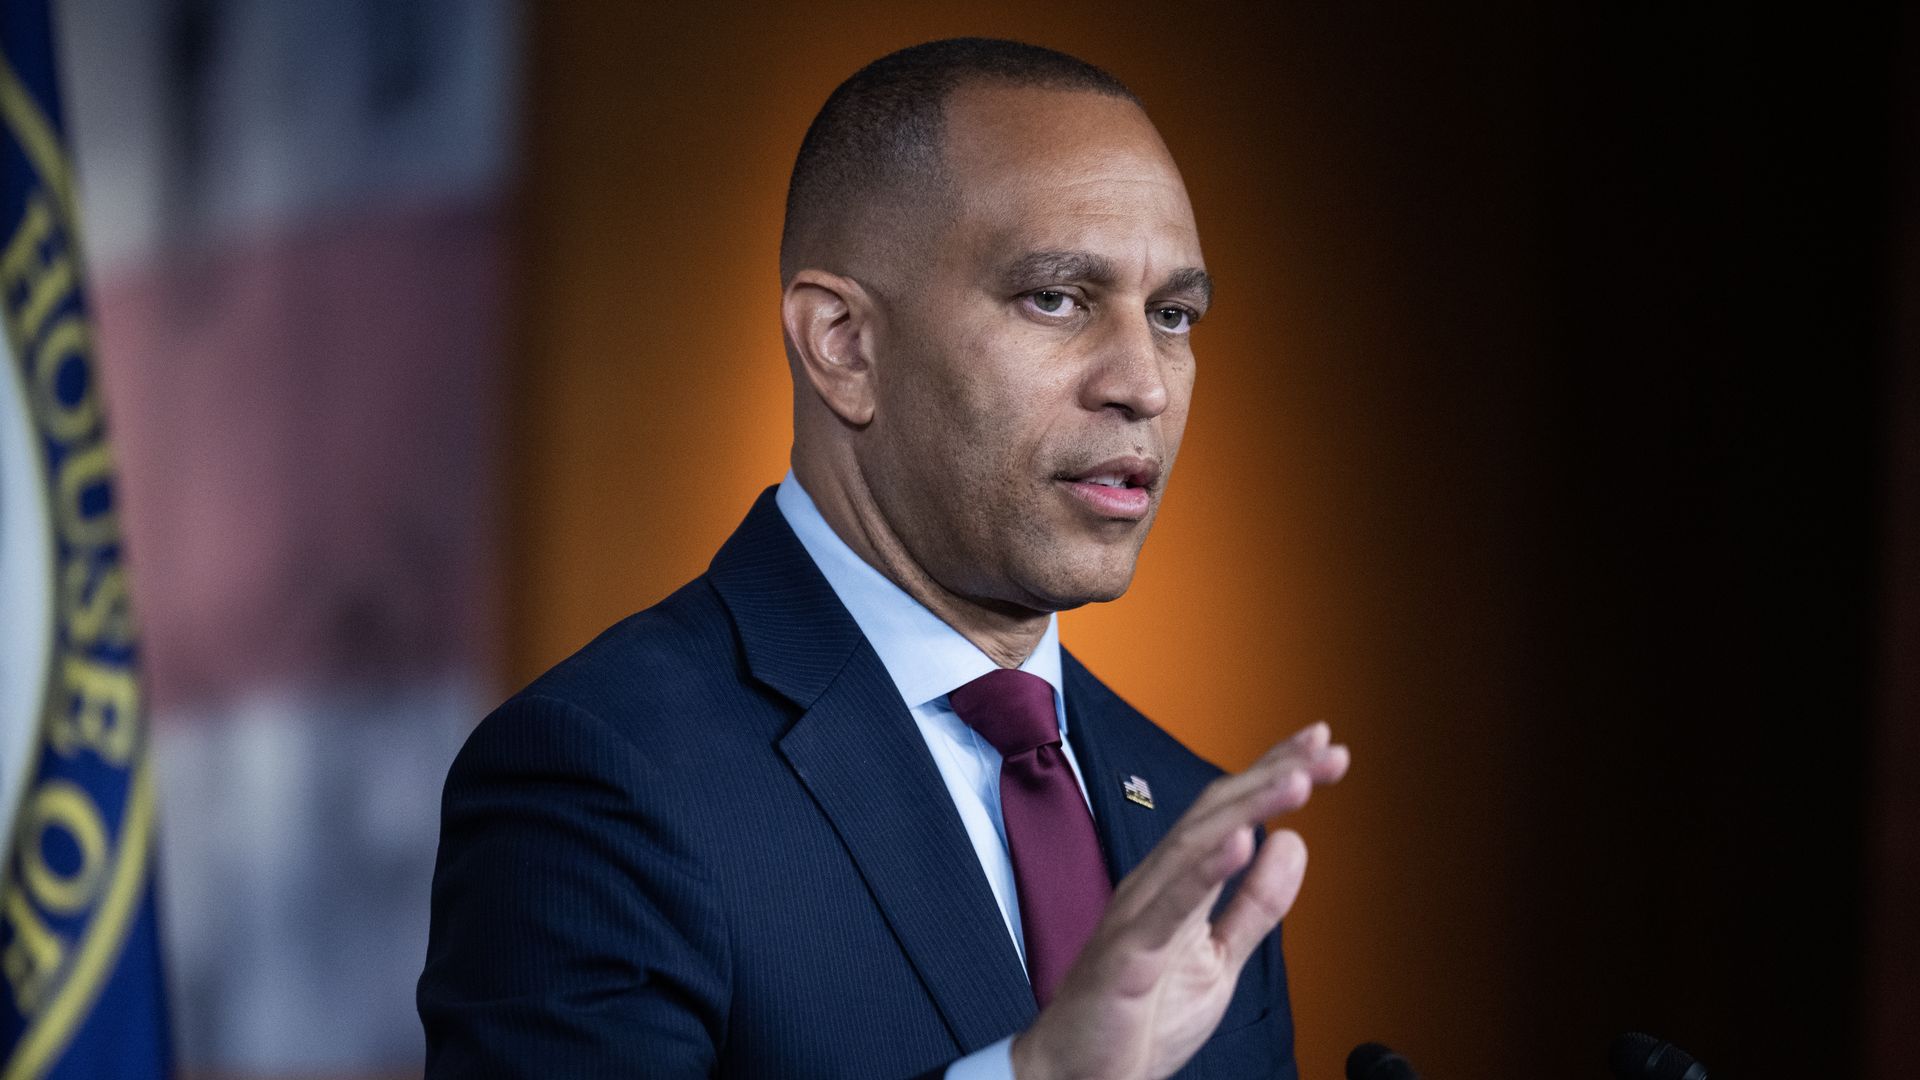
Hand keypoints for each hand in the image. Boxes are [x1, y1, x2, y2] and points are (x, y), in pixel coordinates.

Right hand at [1009, 722, 1348, 1079]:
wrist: (1077, 1077)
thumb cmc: (1137, 1018)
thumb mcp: (1219, 959)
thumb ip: (1256, 904)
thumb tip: (1294, 842)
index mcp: (1177, 883)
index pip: (1230, 813)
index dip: (1273, 774)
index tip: (1325, 748)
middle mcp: (1154, 885)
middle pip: (1216, 813)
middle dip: (1272, 775)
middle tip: (1325, 748)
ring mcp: (1138, 916)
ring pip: (1197, 846)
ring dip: (1250, 808)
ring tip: (1298, 780)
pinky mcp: (1128, 955)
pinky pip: (1169, 907)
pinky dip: (1206, 870)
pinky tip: (1243, 842)